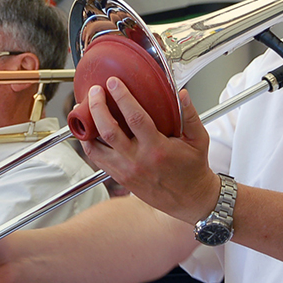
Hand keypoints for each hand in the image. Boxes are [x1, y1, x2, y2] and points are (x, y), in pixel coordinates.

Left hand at [80, 77, 220, 223]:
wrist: (189, 200)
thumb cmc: (193, 170)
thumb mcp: (199, 140)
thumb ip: (189, 115)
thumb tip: (181, 94)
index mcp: (157, 149)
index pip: (134, 118)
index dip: (122, 97)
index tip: (113, 83)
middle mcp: (138, 160)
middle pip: (108, 130)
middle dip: (97, 107)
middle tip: (94, 91)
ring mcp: (126, 170)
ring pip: (96, 146)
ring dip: (87, 125)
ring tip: (82, 108)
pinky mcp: (119, 177)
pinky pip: (96, 159)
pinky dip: (88, 143)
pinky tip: (87, 130)